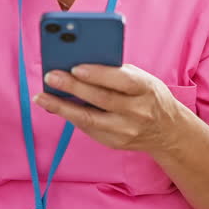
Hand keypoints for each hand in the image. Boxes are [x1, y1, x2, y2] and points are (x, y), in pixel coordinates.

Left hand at [34, 64, 186, 153]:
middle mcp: (138, 112)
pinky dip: (70, 115)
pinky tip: (55, 106)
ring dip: (62, 106)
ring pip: (89, 118)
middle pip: (101, 99)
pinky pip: (88, 128)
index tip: (76, 66)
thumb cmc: (148, 96)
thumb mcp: (142, 79)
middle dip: (73, 87)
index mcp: (147, 90)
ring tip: (41, 96)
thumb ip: (116, 72)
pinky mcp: (114, 143)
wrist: (167, 131)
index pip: (122, 81)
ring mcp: (126, 131)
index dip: (98, 74)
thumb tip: (79, 64)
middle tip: (50, 76)